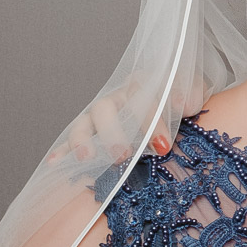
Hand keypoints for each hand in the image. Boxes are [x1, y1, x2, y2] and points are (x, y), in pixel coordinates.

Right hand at [47, 78, 201, 164]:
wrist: (171, 109)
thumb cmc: (178, 103)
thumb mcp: (190, 91)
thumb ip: (191, 91)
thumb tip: (185, 105)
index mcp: (142, 83)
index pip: (142, 91)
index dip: (152, 115)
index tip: (168, 136)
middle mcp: (118, 98)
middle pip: (109, 107)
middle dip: (116, 131)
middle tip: (128, 154)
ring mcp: (101, 115)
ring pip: (86, 121)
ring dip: (85, 139)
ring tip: (89, 158)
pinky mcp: (89, 133)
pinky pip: (70, 140)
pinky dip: (62, 150)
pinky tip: (55, 163)